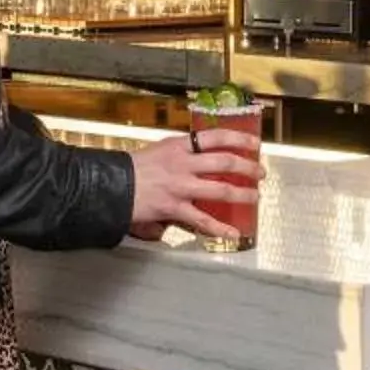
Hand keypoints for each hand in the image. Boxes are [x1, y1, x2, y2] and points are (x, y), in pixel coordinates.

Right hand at [127, 126, 262, 239]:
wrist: (110, 184)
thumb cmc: (132, 168)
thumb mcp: (158, 151)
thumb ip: (180, 155)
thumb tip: (198, 160)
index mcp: (179, 145)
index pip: (216, 136)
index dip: (239, 138)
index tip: (255, 142)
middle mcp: (183, 163)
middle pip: (225, 162)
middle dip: (247, 167)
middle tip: (260, 172)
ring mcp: (180, 186)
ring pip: (220, 189)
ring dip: (242, 194)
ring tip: (255, 197)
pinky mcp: (174, 208)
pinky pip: (202, 220)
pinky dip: (219, 228)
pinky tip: (233, 232)